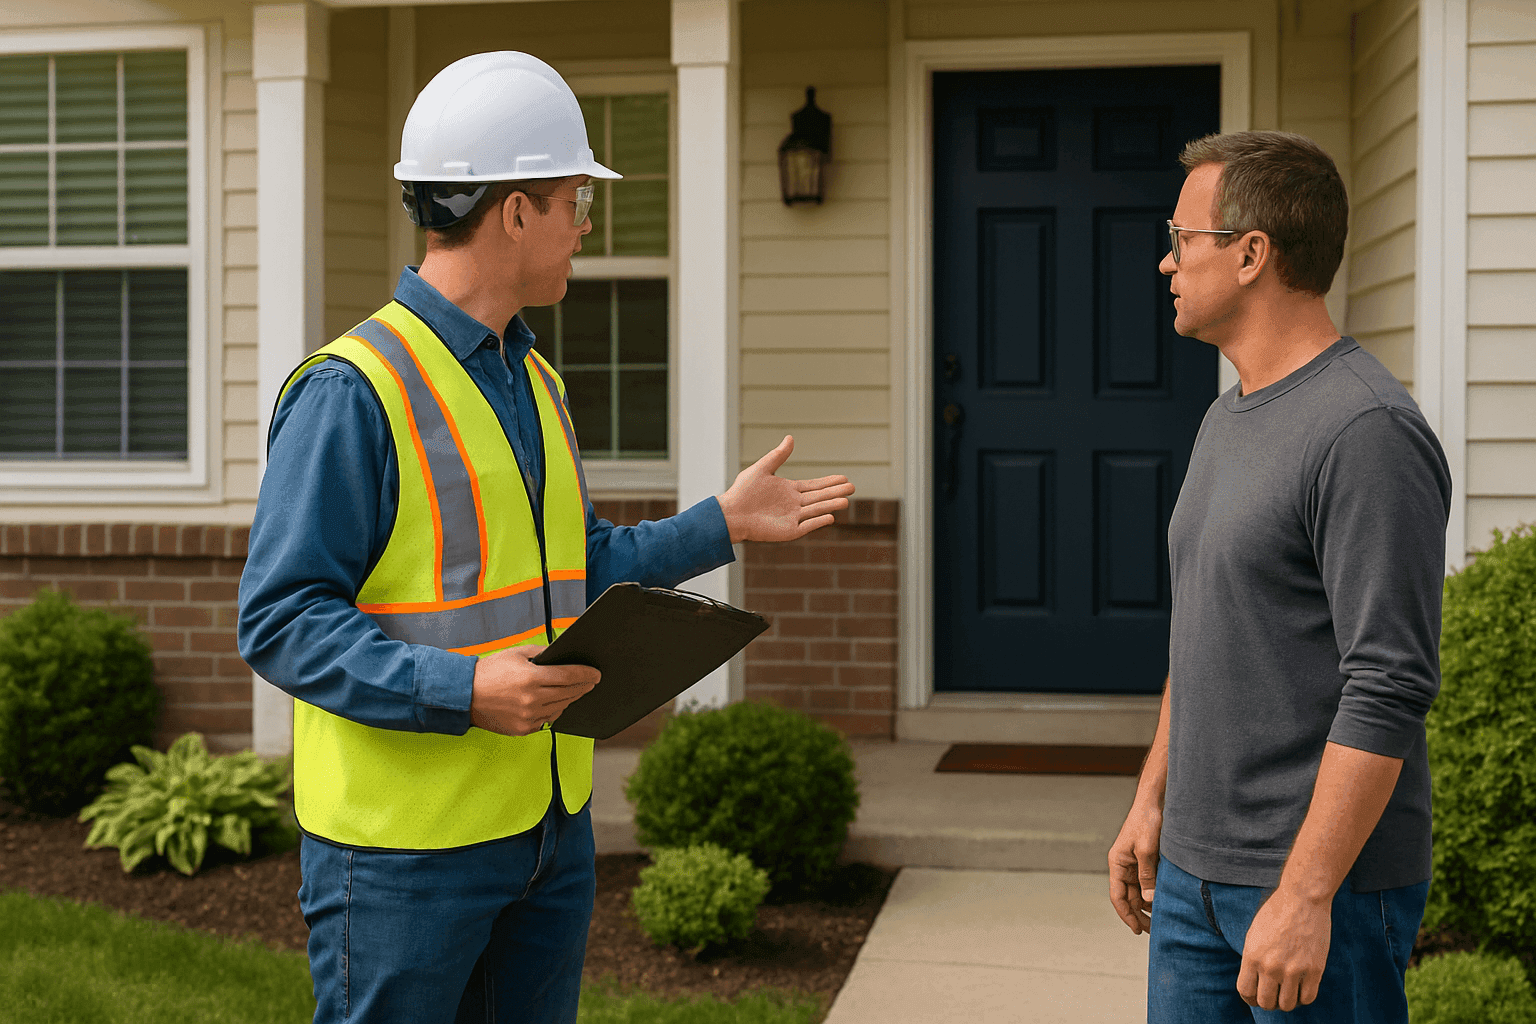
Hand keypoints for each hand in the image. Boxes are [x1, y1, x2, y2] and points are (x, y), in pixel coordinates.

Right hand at [469, 645, 599, 735]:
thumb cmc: (489, 672)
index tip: (596, 674)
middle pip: (569, 692)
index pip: (569, 676)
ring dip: (571, 698)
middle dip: (583, 686)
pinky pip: (548, 719)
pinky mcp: (524, 729)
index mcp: (531, 678)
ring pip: (561, 707)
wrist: (466, 695)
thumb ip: (541, 653)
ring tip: (576, 690)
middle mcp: (532, 699)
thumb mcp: (516, 654)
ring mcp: (528, 717)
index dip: (586, 674)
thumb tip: (561, 655)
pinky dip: (555, 710)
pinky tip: (557, 702)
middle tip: (591, 681)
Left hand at [717, 435, 854, 543]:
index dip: (829, 482)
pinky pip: (807, 527)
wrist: (730, 513)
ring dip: (830, 505)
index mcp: (789, 490)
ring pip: (816, 511)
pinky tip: (830, 517)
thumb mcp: (762, 468)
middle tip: (853, 487)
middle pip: (820, 497)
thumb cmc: (742, 491)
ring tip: (846, 501)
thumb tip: (790, 437)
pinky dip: (818, 522)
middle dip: (835, 492)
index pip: (814, 486)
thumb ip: (778, 455)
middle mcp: (794, 504)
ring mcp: (792, 518)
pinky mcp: (788, 532)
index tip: (844, 477)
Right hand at [1108, 803, 1161, 934]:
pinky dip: (1154, 893)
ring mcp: (1135, 864)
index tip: (1136, 930)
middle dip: (1139, 915)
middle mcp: (1124, 866)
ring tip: (1160, 920)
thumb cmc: (1146, 822)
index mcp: (1117, 863)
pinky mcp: (1147, 860)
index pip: (1117, 896)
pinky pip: (1148, 882)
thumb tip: (1149, 901)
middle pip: (1129, 897)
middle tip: (1153, 931)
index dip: (1126, 915)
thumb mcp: (1147, 850)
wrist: (1155, 802)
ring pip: (1139, 891)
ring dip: (1147, 906)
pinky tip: (1164, 902)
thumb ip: (1147, 876)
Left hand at [1237, 888, 1331, 1010]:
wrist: (1302, 899)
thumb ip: (1252, 959)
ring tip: (1287, 991)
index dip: (1249, 998)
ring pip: (1287, 1005)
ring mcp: (1293, 970)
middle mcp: (1271, 967)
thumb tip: (1253, 982)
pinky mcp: (1314, 970)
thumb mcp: (1253, 935)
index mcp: (1252, 957)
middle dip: (1268, 1002)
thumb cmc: (1276, 914)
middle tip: (1273, 995)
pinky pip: (1308, 998)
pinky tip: (1301, 987)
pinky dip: (1303, 997)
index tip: (1255, 996)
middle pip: (1266, 1003)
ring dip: (1286, 1001)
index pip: (1245, 992)